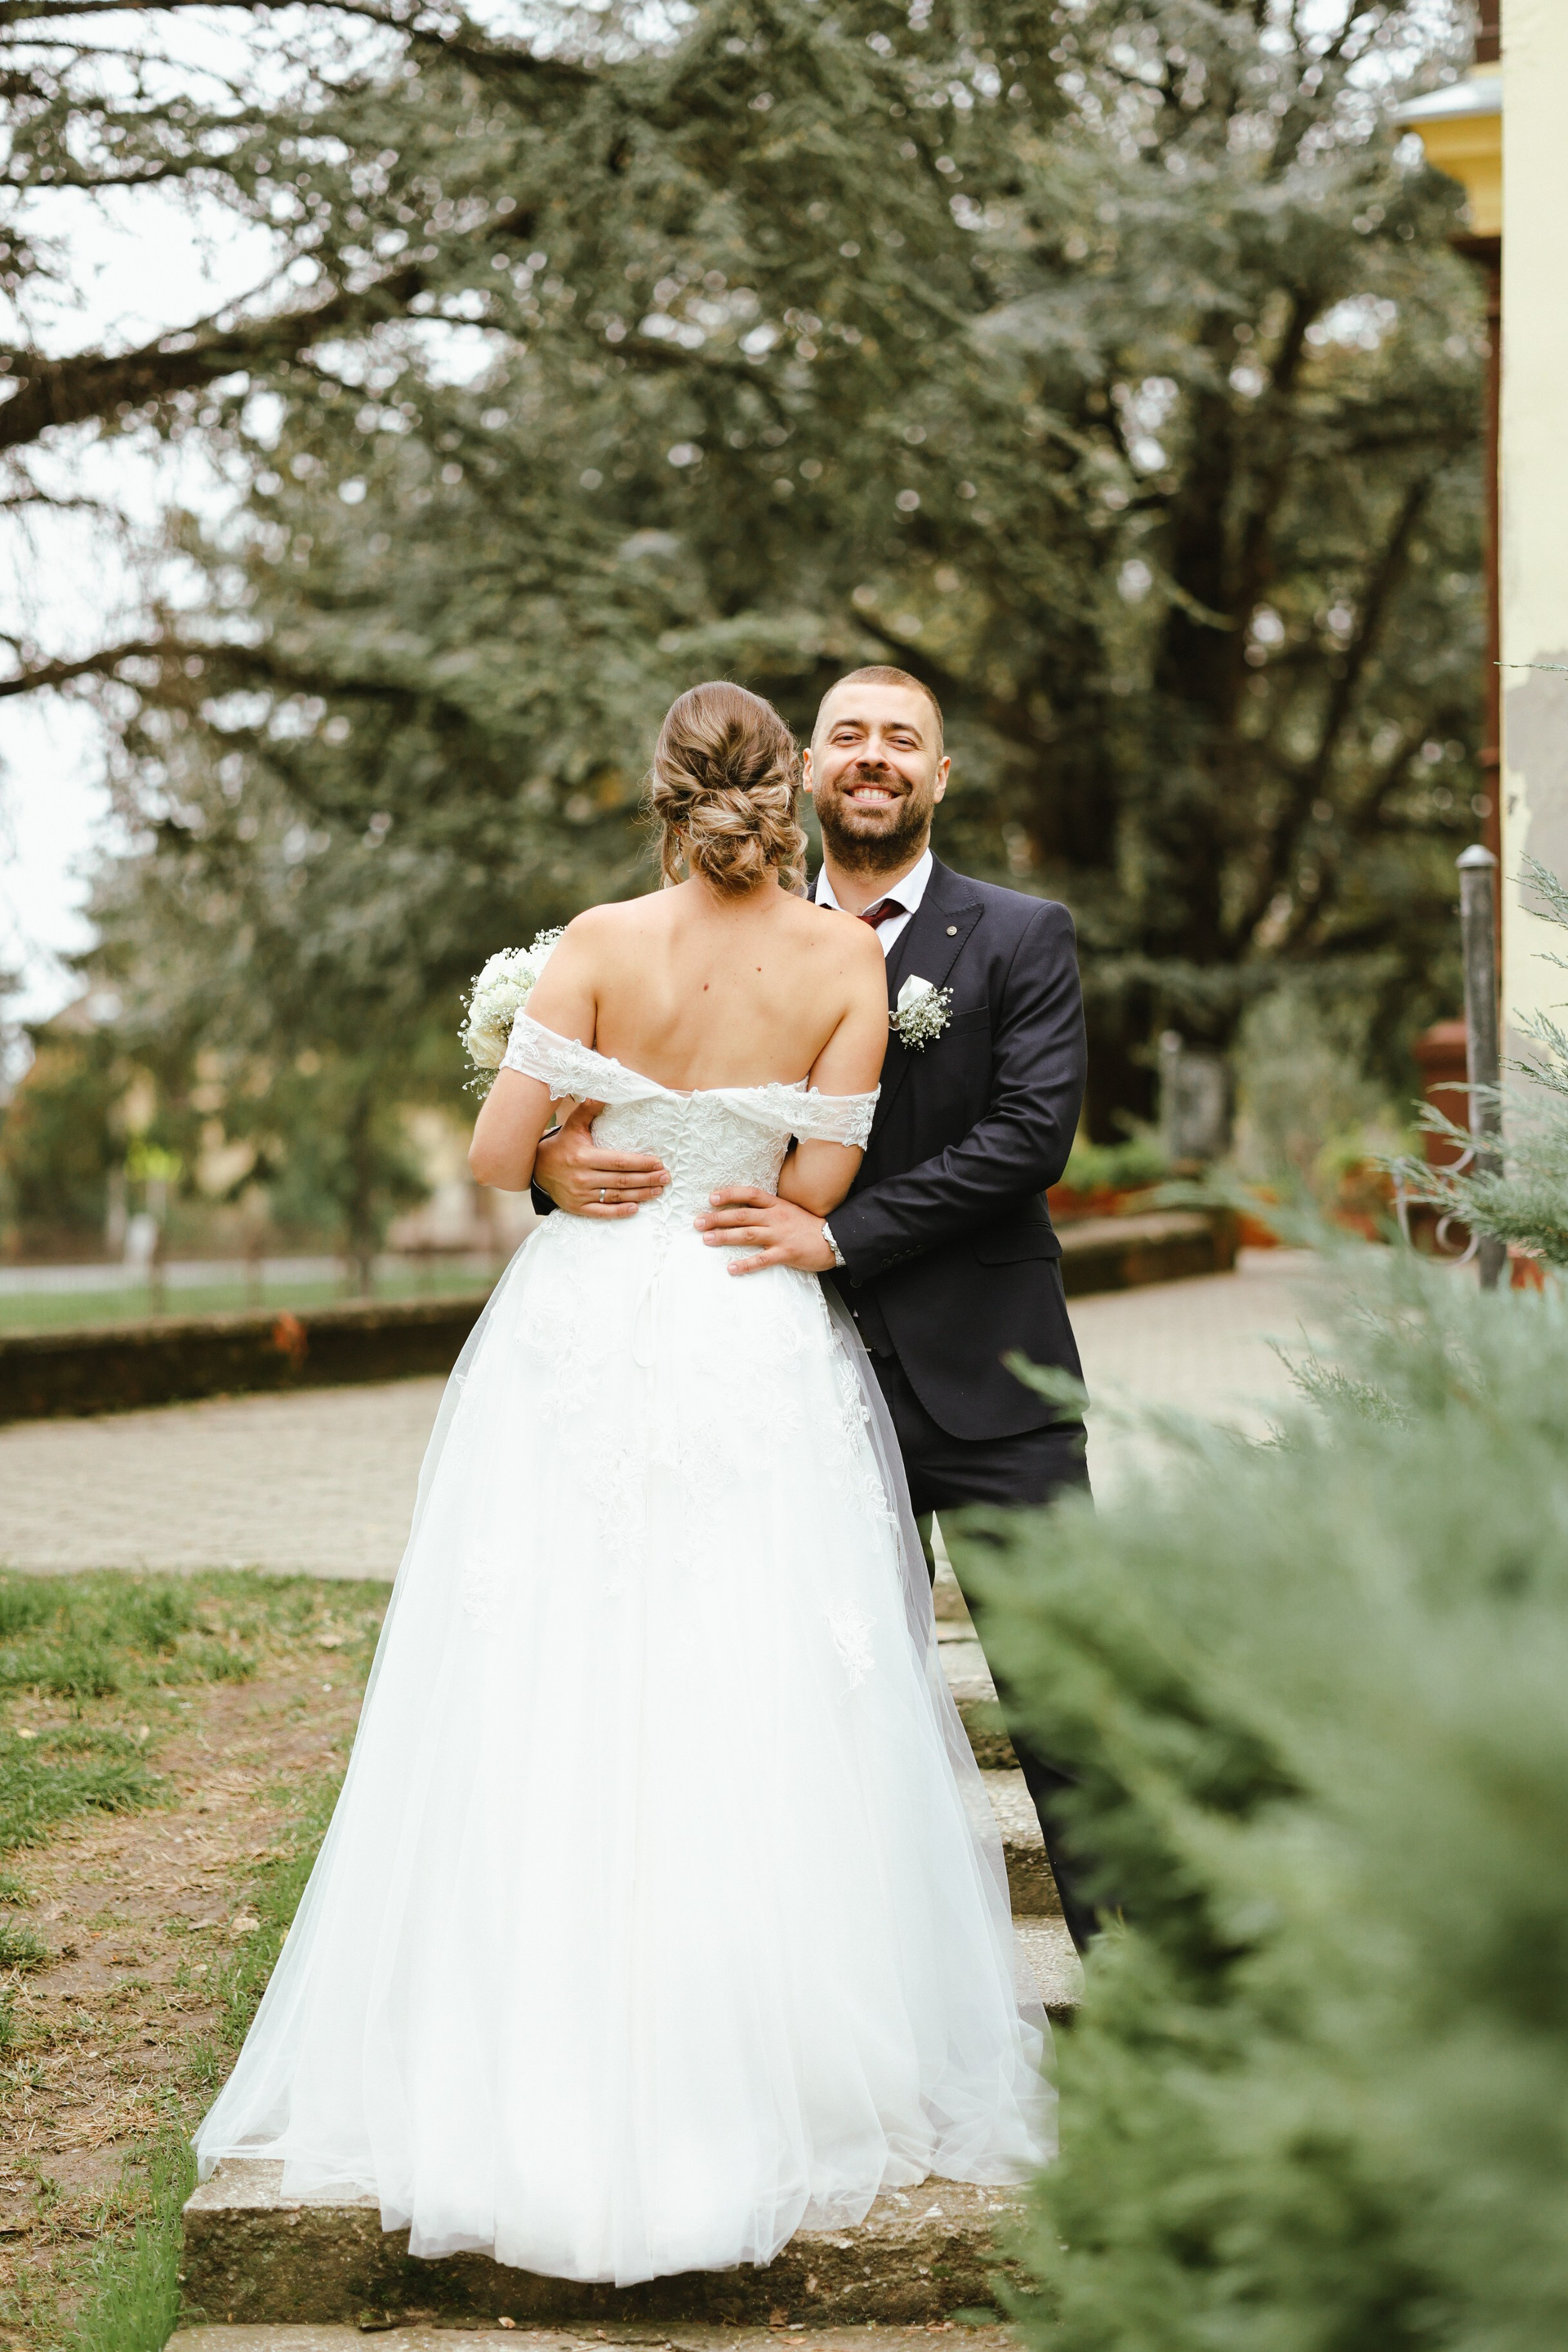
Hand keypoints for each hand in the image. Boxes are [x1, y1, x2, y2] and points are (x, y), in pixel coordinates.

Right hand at [533, 1101, 669, 1216]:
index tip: (658, 1163)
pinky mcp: (577, 1207)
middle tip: (666, 1178)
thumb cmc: (562, 1145)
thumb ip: (589, 1109)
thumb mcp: (574, 1125)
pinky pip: (602, 1212)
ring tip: (658, 1190)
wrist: (538, 1168)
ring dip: (640, 1195)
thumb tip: (604, 1092)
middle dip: (647, 1179)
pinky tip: (636, 1208)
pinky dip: (619, 1212)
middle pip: (622, 1180)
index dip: (641, 1163)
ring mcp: (580, 1194)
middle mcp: (582, 1177)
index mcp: (584, 1156)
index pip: (619, 1161)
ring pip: (615, 1196)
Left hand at [695, 1186, 836, 1275]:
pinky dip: (745, 1264)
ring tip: (706, 1239)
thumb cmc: (809, 1226)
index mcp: (777, 1205)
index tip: (711, 1198)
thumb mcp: (790, 1210)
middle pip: (742, 1214)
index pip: (750, 1194)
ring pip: (747, 1234)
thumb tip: (745, 1210)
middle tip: (697, 1222)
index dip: (730, 1194)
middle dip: (717, 1218)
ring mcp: (780, 1235)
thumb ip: (769, 1210)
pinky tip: (731, 1268)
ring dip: (725, 1237)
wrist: (835, 1239)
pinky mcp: (786, 1253)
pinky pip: (762, 1259)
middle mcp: (776, 1217)